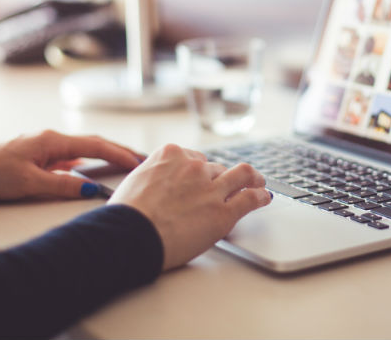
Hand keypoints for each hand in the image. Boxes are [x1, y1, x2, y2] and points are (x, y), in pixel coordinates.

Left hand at [0, 130, 140, 199]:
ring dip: (104, 155)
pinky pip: (69, 156)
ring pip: (82, 149)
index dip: (119, 154)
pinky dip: (87, 161)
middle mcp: (51, 139)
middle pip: (93, 142)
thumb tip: (93, 190)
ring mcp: (44, 146)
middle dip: (119, 151)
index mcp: (52, 141)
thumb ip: (64, 186)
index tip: (139, 162)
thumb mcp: (30, 183)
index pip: (96, 145)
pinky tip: (90, 169)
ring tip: (124, 163)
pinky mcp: (36, 155)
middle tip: (141, 159)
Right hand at [107, 143, 270, 269]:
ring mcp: (211, 188)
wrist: (130, 235)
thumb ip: (152, 177)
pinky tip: (264, 198)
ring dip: (251, 179)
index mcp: (170, 155)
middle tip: (227, 187)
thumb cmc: (125, 215)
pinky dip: (261, 197)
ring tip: (258, 183)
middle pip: (216, 168)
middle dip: (220, 179)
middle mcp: (194, 167)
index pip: (195, 158)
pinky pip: (250, 199)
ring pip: (241, 175)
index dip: (200, 170)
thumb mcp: (134, 182)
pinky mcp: (223, 212)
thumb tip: (154, 185)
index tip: (204, 177)